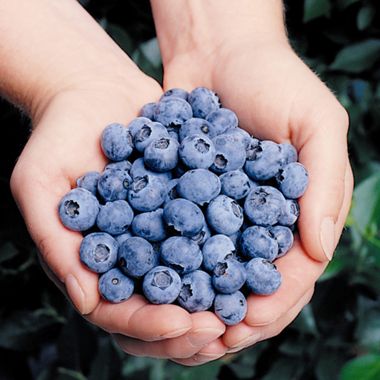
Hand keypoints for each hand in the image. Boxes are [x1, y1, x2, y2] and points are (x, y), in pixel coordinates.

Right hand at [4, 0, 225, 361]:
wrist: (93, 90)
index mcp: (98, 259)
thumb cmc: (57, 135)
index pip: (120, 310)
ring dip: (220, 291)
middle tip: (224, 328)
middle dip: (191, 320)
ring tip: (249, 298)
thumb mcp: (39, 183)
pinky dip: (233, 240)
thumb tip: (86, 301)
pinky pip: (212, 225)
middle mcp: (135, 250)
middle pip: (163, 303)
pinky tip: (259, 247)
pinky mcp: (187, 199)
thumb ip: (54, 241)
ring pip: (193, 273)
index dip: (149, 322)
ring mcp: (164, 226)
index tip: (181, 323)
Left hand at [155, 37, 351, 364]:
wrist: (220, 54)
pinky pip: (185, 241)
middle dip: (237, 315)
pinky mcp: (192, 200)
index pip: (293, 272)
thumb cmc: (275, 80)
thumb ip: (325, 184)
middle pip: (254, 282)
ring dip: (205, 303)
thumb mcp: (316, 122)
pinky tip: (161, 285)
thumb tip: (319, 249)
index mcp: (299, 211)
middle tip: (212, 340)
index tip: (247, 323)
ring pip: (218, 272)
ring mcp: (226, 213)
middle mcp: (262, 220)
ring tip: (184, 326)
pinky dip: (176, 267)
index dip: (274, 301)